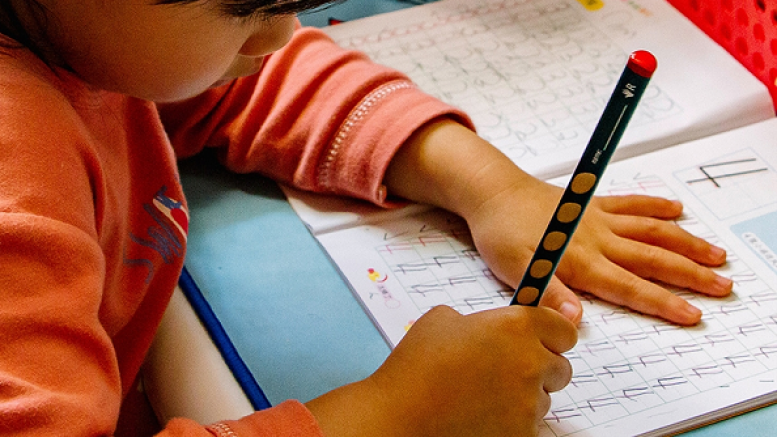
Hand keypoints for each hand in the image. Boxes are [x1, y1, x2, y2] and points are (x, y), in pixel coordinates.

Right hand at [306, 305, 576, 436]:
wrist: (403, 413)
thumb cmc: (418, 365)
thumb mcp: (443, 319)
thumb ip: (480, 320)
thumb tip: (489, 330)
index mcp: (517, 326)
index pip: (565, 330)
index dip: (551, 335)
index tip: (542, 340)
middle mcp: (531, 361)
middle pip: (561, 367)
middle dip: (540, 368)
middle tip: (507, 371)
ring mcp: (529, 401)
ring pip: (545, 398)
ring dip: (525, 396)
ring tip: (485, 395)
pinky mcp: (523, 432)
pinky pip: (530, 424)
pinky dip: (513, 421)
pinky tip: (483, 414)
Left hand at [466, 182, 731, 325]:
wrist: (493, 192)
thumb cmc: (501, 233)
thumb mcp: (514, 268)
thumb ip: (546, 292)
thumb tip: (574, 319)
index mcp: (580, 261)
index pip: (629, 287)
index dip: (662, 302)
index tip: (692, 314)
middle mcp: (597, 239)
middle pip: (653, 259)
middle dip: (690, 275)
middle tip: (723, 286)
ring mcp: (598, 219)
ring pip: (652, 231)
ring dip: (685, 242)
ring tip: (715, 254)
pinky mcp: (593, 204)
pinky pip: (632, 203)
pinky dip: (656, 206)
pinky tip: (677, 209)